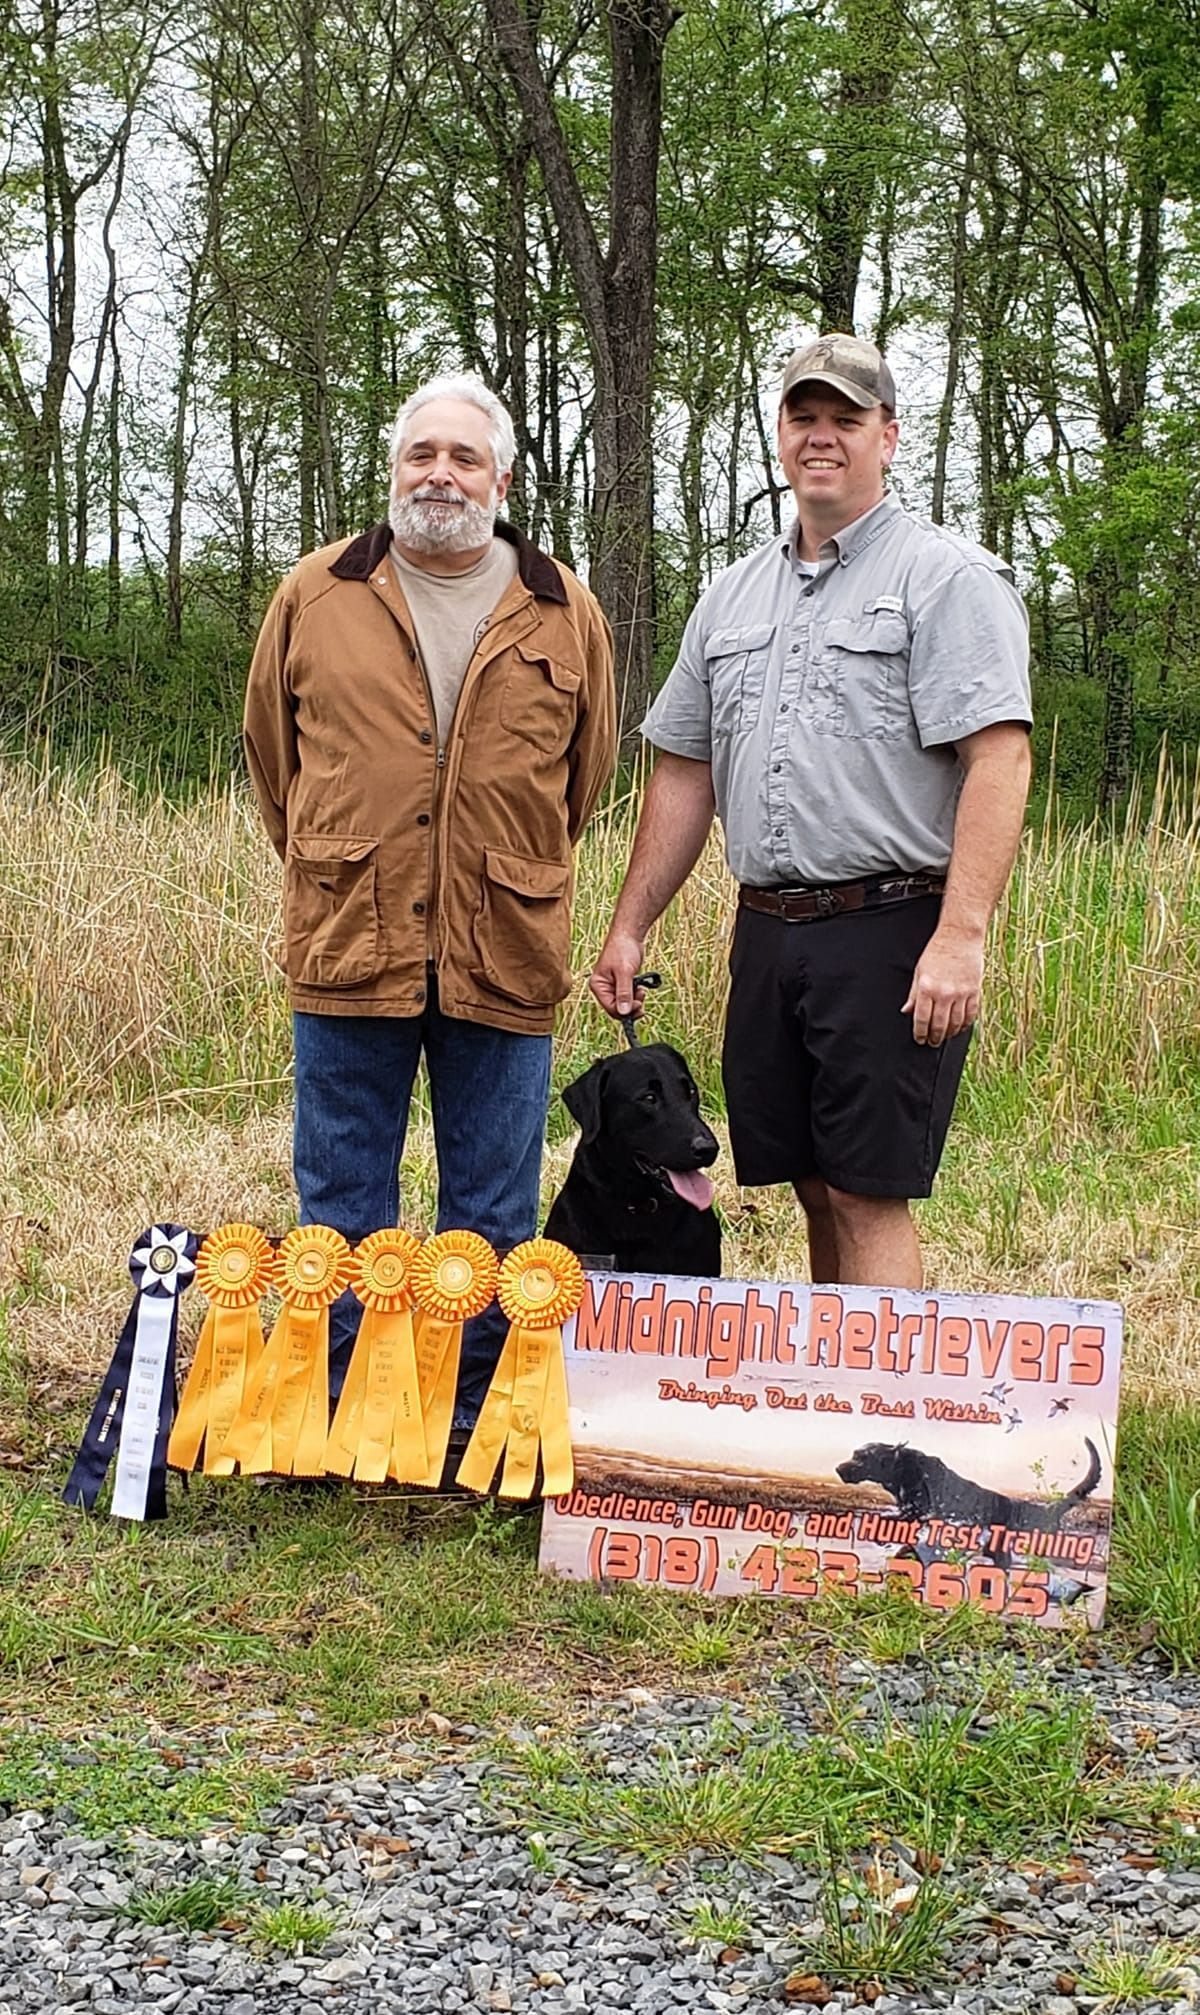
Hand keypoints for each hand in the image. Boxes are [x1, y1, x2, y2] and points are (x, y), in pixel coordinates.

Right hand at [590, 928, 646, 1019]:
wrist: (629, 935)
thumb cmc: (623, 949)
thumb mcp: (625, 972)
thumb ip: (624, 993)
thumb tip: (623, 1012)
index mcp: (598, 985)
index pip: (610, 1007)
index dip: (625, 1011)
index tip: (639, 1005)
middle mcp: (603, 988)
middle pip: (616, 1008)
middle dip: (630, 1007)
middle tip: (642, 1000)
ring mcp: (612, 987)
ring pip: (624, 1004)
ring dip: (635, 1001)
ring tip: (642, 991)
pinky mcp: (621, 984)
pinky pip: (628, 997)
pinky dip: (636, 996)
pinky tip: (641, 989)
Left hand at [902, 928, 982, 1044]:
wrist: (960, 936)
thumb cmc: (937, 951)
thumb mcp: (919, 971)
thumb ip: (913, 994)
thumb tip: (906, 1011)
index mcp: (927, 988)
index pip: (922, 1019)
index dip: (920, 1033)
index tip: (919, 1039)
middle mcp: (944, 993)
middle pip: (939, 1025)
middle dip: (934, 1038)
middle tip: (932, 1042)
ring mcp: (961, 993)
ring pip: (956, 1023)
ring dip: (949, 1034)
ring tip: (944, 1037)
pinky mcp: (974, 991)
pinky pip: (971, 1014)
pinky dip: (965, 1024)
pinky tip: (960, 1027)